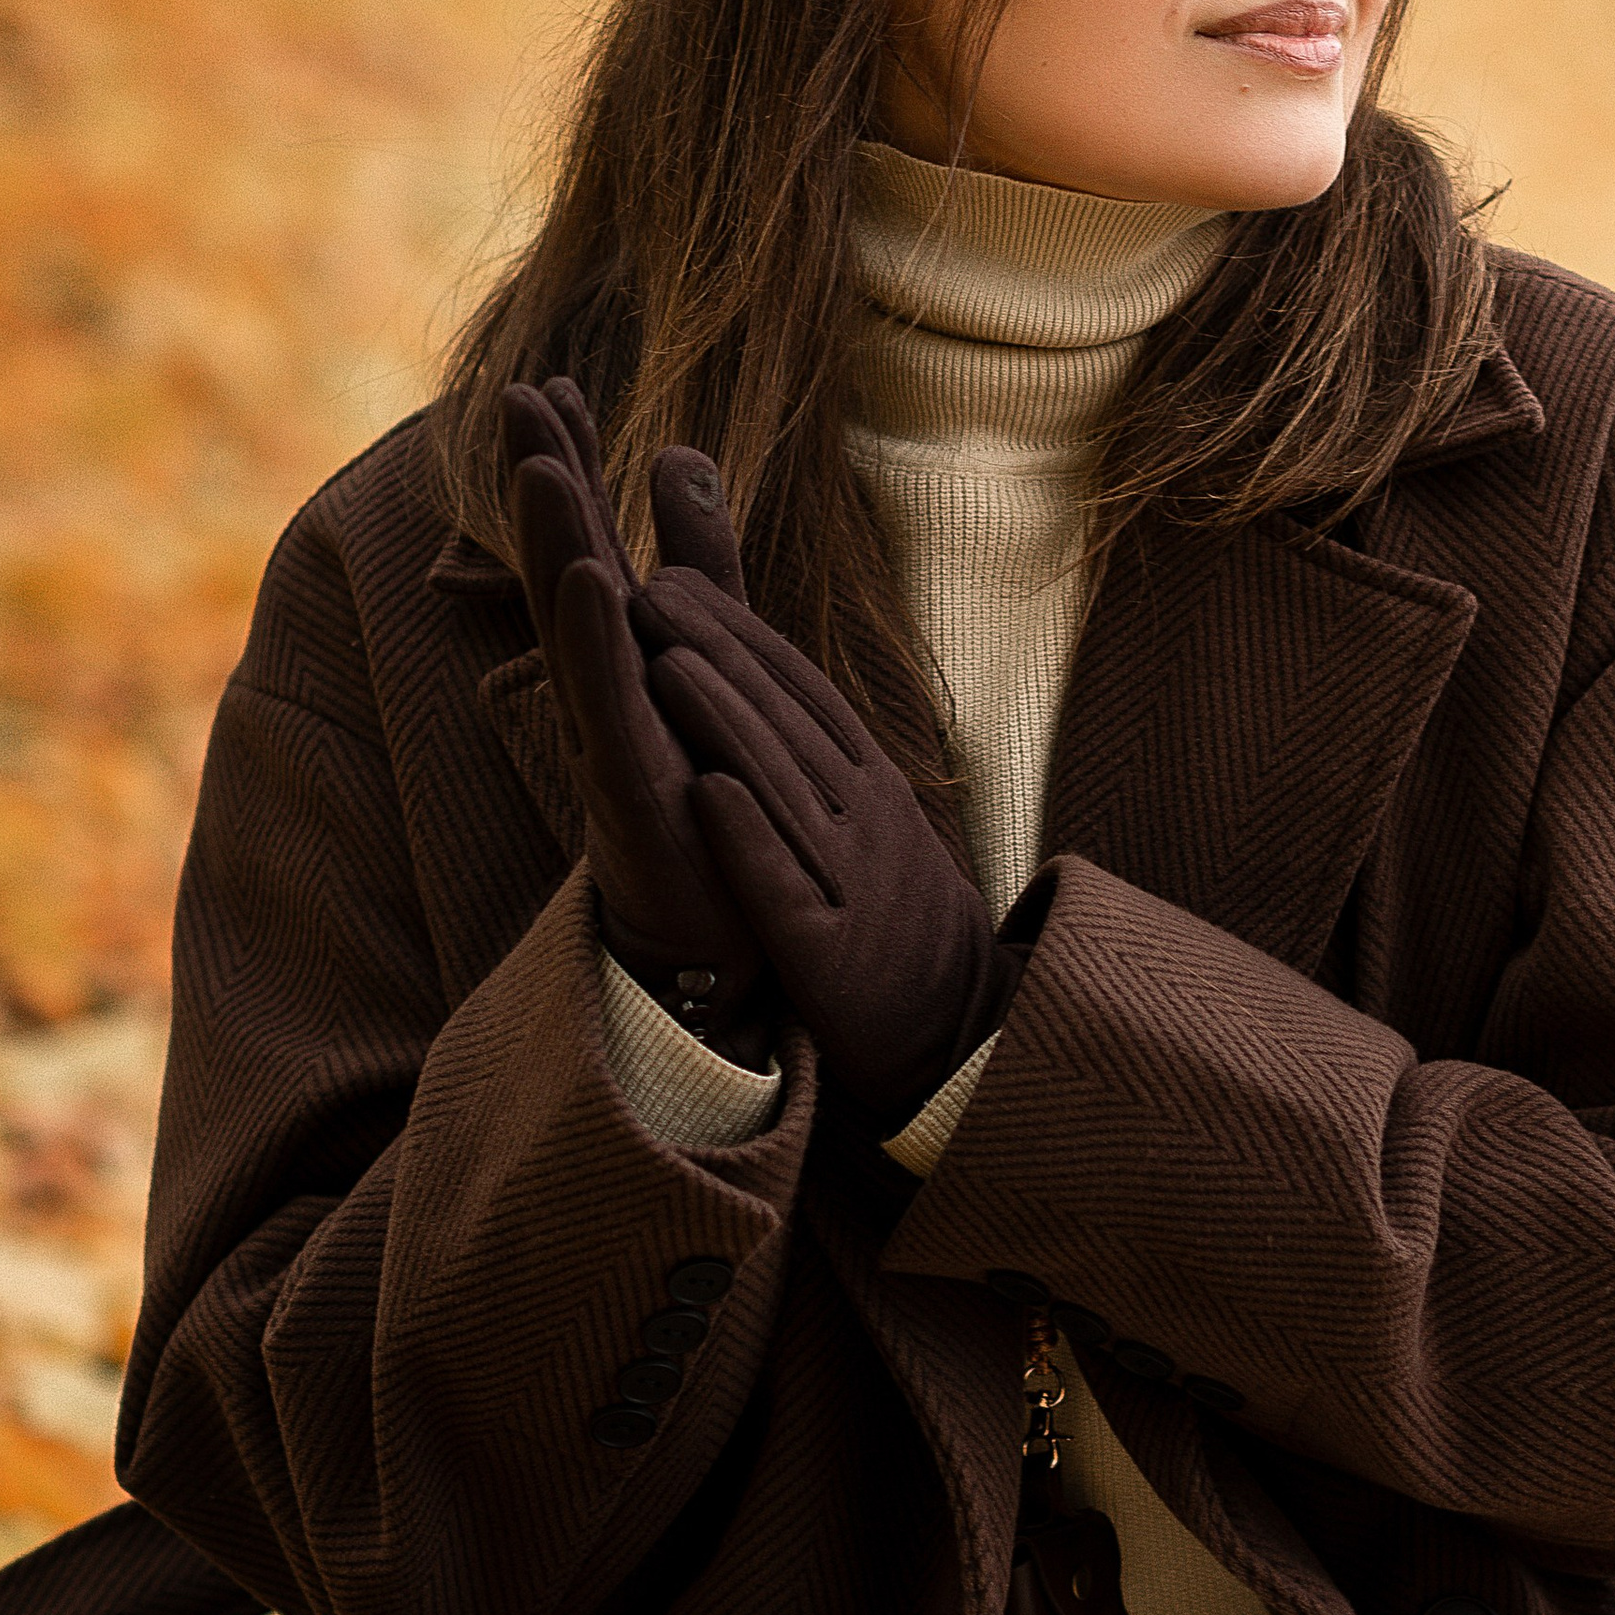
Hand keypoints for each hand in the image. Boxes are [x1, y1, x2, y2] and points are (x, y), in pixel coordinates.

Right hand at [500, 382, 768, 1040]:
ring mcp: (609, 735)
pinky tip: (594, 576)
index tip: (550, 382)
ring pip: (572, 625)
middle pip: (564, 563)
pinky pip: (608, 702)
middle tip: (517, 393)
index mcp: (623, 651)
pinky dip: (595, 637)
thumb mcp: (713, 653)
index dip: (570, 463)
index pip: (588, 537)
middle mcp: (601, 687)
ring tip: (539, 464)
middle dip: (542, 480)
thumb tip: (677, 451)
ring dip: (552, 543)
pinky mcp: (630, 787)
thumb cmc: (704, 796)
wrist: (723, 937)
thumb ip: (701, 564)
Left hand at [632, 568, 1021, 1134]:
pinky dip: (747, 838)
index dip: (741, 635)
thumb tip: (778, 689)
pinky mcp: (833, 951)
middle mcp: (868, 820)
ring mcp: (854, 881)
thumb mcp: (875, 823)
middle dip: (722, 654)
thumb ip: (828, 758)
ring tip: (665, 668)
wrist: (960, 1033)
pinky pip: (786, 886)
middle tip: (654, 593)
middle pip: (790, 722)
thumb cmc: (900, 921)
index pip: (804, 693)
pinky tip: (703, 794)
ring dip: (725, 724)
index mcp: (874, 785)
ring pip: (783, 789)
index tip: (679, 581)